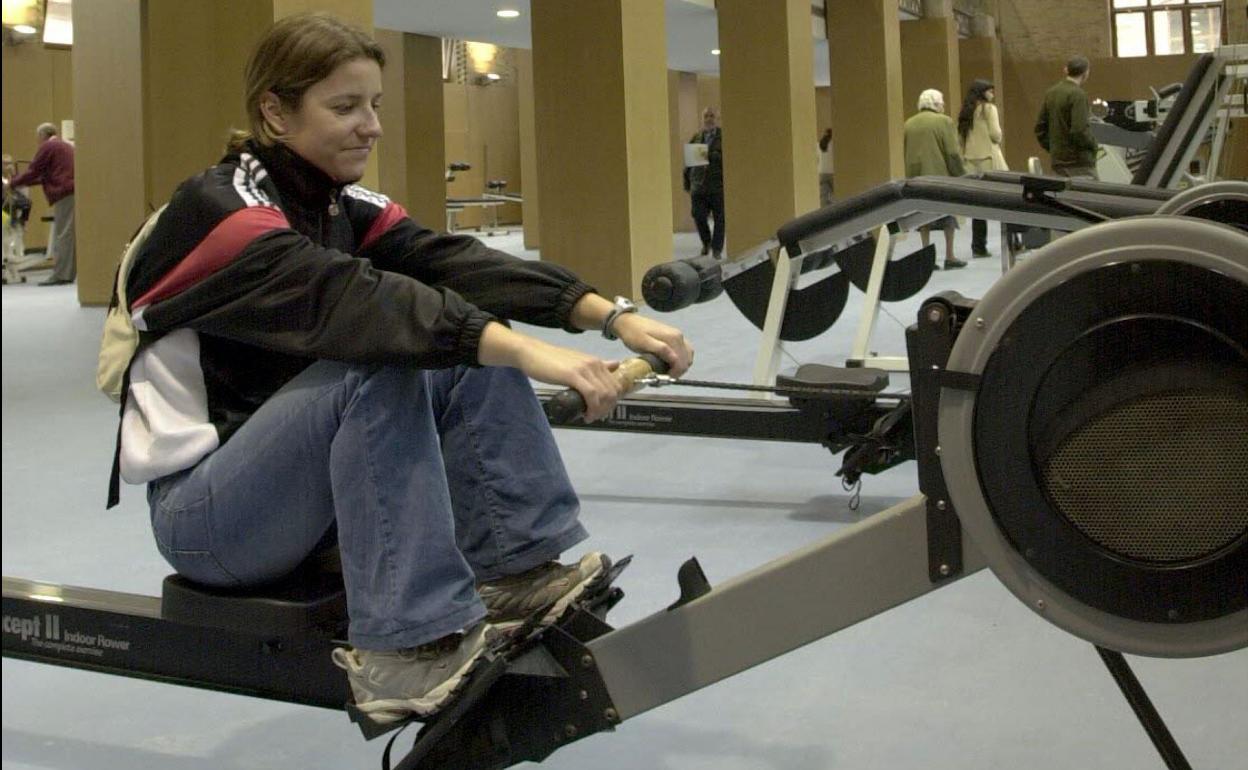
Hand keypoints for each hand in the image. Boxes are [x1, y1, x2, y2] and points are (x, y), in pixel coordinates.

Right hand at [480, 324, 625, 421]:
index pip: (615, 385)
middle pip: (612, 392)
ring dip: (599, 411)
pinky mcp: (573, 374)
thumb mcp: (577, 362)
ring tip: (588, 417)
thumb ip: (595, 366)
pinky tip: (585, 414)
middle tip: (594, 416)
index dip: (612, 402)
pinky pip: (591, 394)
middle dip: (606, 409)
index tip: (601, 411)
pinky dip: (592, 408)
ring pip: (603, 395)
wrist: (531, 353)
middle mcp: (595, 363)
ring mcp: (585, 368)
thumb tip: (615, 365)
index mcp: (597, 362)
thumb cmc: (551, 360)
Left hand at [609, 313, 693, 377]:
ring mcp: (678, 336)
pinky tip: (671, 364)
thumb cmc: (633, 334)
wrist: (628, 322)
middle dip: (677, 371)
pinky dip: (680, 360)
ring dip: (680, 367)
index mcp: (672, 338)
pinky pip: (684, 352)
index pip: (681, 362)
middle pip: (686, 360)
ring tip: (667, 372)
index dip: (674, 373)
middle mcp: (679, 336)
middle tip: (664, 377)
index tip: (664, 379)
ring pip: (687, 357)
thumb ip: (661, 350)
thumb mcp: (644, 343)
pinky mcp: (675, 337)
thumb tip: (675, 359)